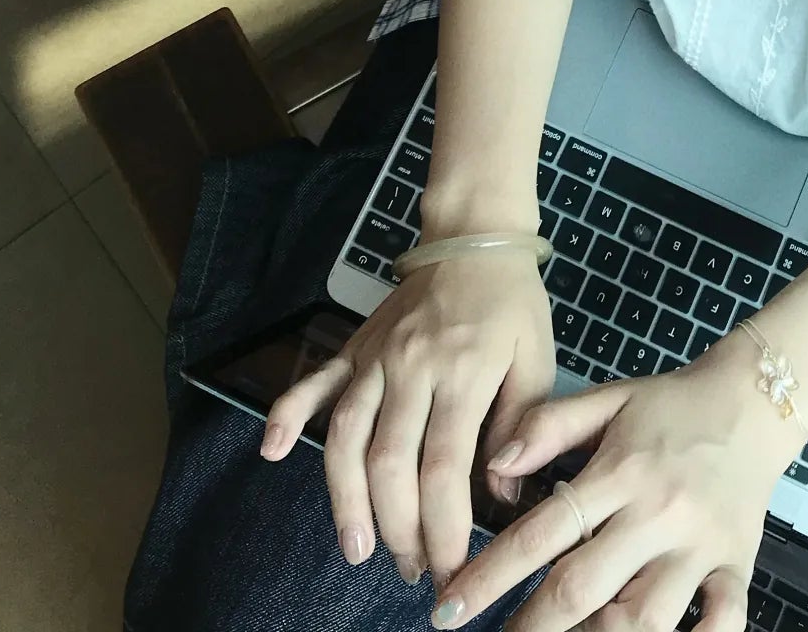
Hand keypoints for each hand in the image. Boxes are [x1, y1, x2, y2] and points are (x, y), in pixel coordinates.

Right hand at [259, 248, 558, 588]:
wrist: (476, 236)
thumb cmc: (513, 303)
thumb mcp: (537, 359)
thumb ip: (520, 425)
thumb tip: (500, 494)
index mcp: (464, 370)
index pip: (445, 466)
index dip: (443, 528)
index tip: (451, 571)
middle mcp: (412, 364)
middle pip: (389, 461)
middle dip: (398, 528)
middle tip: (412, 570)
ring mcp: (377, 354)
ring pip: (347, 433)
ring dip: (346, 498)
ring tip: (357, 548)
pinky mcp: (355, 346)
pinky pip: (315, 380)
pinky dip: (286, 412)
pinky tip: (270, 450)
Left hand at [427, 352, 798, 631]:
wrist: (755, 398)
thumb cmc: (672, 404)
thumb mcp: (607, 399)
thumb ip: (548, 426)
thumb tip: (495, 464)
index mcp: (620, 471)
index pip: (543, 532)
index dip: (490, 575)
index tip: (451, 607)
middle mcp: (657, 512)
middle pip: (584, 586)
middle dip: (530, 625)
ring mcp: (700, 544)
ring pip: (647, 615)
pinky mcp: (738, 563)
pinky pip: (724, 618)